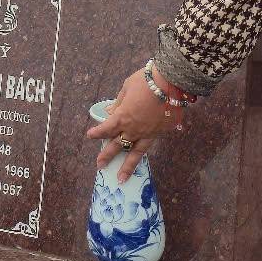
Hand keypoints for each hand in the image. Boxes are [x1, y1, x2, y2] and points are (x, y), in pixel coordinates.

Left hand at [86, 67, 169, 181]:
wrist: (172, 82)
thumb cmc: (145, 81)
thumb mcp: (127, 88)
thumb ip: (118, 103)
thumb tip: (110, 112)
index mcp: (123, 117)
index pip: (106, 129)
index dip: (97, 133)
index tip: (89, 136)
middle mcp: (134, 129)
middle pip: (118, 146)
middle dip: (107, 156)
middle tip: (100, 165)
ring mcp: (149, 133)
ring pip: (136, 153)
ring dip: (127, 167)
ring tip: (121, 179)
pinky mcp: (162, 132)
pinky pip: (151, 142)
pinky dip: (146, 148)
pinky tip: (142, 153)